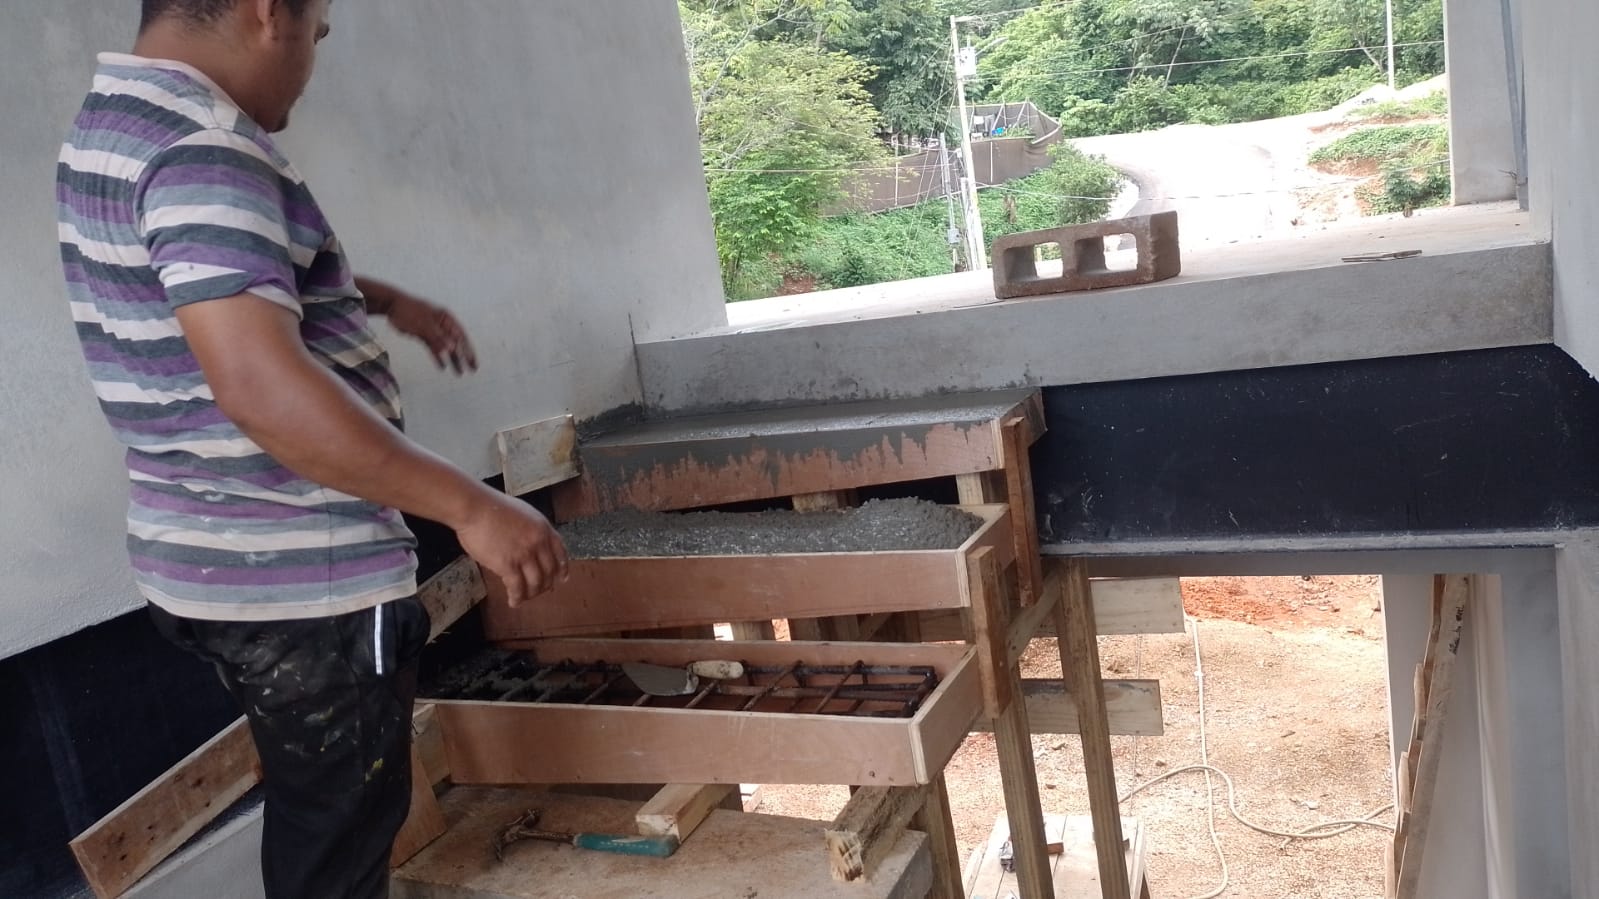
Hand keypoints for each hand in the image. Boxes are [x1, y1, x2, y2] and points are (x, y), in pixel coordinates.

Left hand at [383, 292, 478, 373]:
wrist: (392, 305)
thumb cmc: (410, 312)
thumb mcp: (424, 326)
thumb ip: (438, 339)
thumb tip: (452, 350)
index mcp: (446, 319)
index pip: (461, 337)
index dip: (468, 350)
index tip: (473, 363)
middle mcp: (443, 324)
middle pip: (457, 342)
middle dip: (465, 357)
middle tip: (473, 369)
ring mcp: (433, 330)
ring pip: (446, 347)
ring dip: (453, 360)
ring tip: (459, 373)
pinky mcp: (424, 334)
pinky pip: (434, 348)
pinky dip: (438, 357)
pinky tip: (441, 367)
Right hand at [455, 491, 569, 607]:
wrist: (475, 508)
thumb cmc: (491, 507)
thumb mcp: (522, 513)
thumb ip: (530, 530)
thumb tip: (529, 544)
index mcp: (543, 528)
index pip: (560, 552)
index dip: (562, 568)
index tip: (563, 579)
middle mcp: (538, 542)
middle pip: (549, 571)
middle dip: (545, 585)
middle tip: (538, 592)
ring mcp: (524, 554)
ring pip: (536, 582)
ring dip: (531, 594)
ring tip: (524, 598)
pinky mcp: (508, 565)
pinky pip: (517, 587)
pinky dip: (517, 597)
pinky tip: (513, 601)